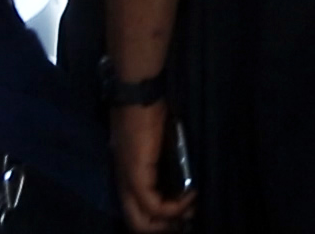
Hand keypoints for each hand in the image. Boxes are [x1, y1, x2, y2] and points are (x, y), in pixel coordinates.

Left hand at [110, 101, 194, 232]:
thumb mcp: (158, 142)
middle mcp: (122, 182)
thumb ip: (164, 161)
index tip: (184, 214)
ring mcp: (127, 180)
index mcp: (126, 174)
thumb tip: (185, 179)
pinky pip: (152, 205)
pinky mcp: (136, 176)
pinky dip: (173, 206)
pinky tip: (190, 195)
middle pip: (137, 224)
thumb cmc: (150, 110)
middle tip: (187, 220)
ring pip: (141, 221)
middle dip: (164, 228)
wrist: (139, 93)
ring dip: (170, 220)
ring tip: (191, 209)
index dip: (160, 220)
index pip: (137, 212)